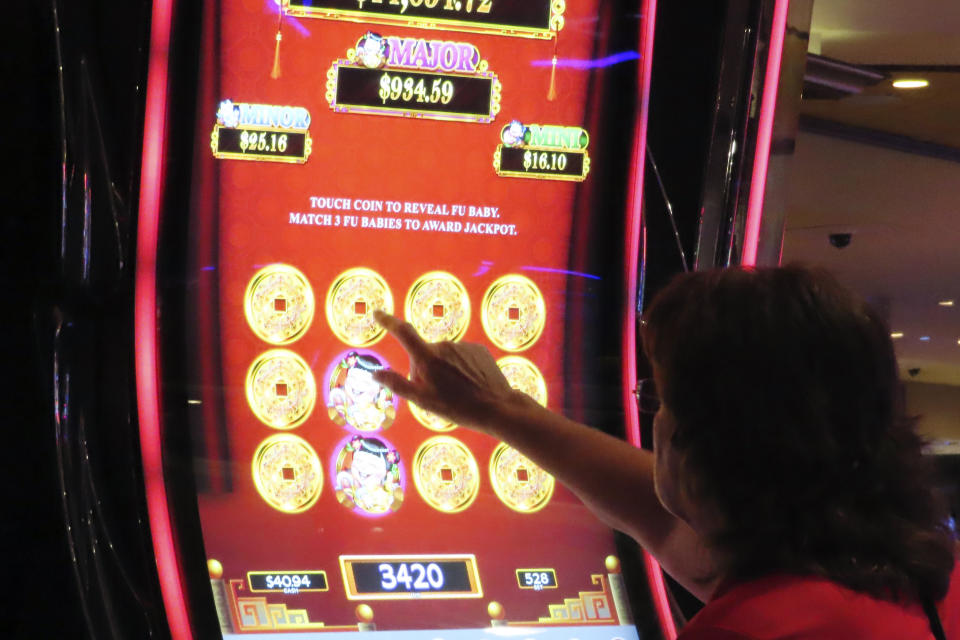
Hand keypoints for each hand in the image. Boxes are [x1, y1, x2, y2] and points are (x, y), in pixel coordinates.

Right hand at [373, 311, 514, 431]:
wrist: (496, 408)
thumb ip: (397, 384)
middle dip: (426, 369)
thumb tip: (375, 373)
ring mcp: (463, 346)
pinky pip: (462, 357)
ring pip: (445, 357)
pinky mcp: (478, 349)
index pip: (403, 333)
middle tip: (438, 393)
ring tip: (458, 392)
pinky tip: (470, 384)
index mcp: (428, 357)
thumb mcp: (422, 401)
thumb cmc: (456, 407)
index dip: (388, 322)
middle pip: (426, 354)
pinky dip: (461, 368)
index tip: (377, 313)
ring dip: (445, 370)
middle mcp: (444, 346)